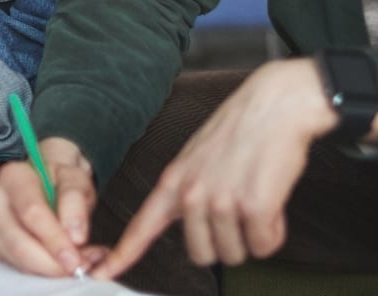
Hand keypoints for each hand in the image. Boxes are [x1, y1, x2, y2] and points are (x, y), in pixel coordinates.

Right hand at [0, 137, 107, 277]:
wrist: (49, 183)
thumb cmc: (59, 181)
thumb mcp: (76, 180)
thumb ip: (76, 202)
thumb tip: (74, 235)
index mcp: (12, 175)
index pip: (31, 213)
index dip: (54, 239)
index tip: (75, 257)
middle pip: (18, 242)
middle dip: (50, 262)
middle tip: (77, 267)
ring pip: (16, 258)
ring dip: (46, 268)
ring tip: (72, 262)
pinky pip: (15, 265)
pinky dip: (39, 269)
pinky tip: (56, 261)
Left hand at [97, 58, 336, 278]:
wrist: (276, 105)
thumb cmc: (242, 130)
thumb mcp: (197, 157)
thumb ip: (188, 190)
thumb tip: (191, 223)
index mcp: (174, 181)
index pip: (142, 226)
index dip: (122, 254)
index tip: (100, 272)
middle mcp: (192, 194)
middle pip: (202, 255)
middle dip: (225, 244)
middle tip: (240, 214)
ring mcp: (221, 201)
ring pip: (235, 254)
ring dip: (253, 236)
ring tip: (258, 200)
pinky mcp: (253, 207)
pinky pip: (264, 245)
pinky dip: (274, 232)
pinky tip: (274, 204)